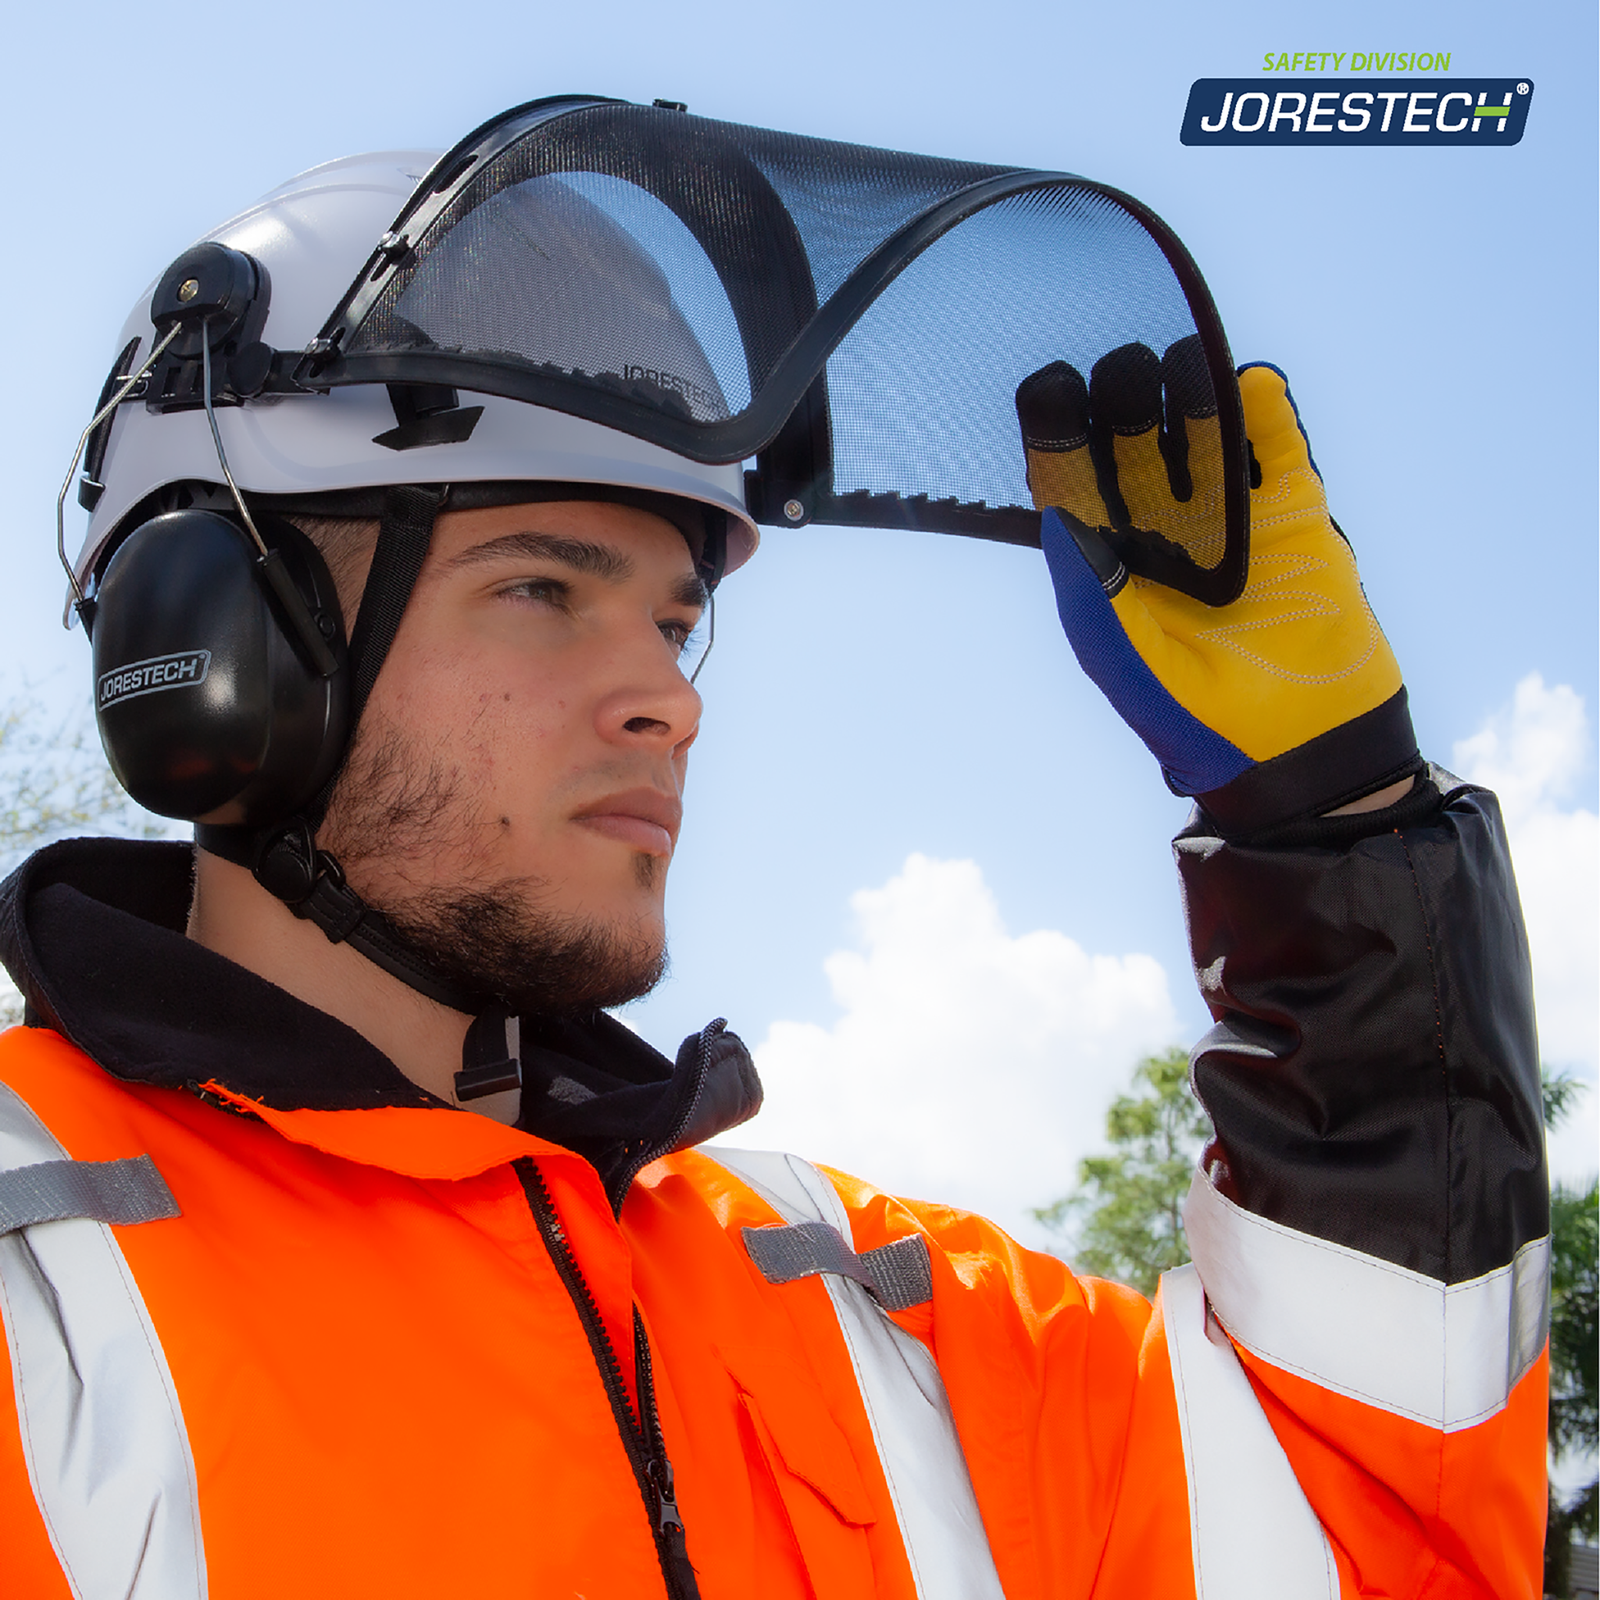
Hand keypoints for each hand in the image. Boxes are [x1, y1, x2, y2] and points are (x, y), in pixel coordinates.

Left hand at [1016, 349, 1417, 831]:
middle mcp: (1165, 536)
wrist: (1308, 753)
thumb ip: (1093, 597)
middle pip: (1135, 445)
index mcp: (1111, 567)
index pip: (1074, 483)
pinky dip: (1266, 413)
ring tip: (1180, 356)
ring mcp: (1232, 523)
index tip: (1049, 386)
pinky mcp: (1295, 519)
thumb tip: (1055, 517)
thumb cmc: (1201, 724)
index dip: (1058, 432)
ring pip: (1205, 434)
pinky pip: (1279, 450)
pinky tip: (1248, 381)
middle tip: (1124, 370)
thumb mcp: (1132, 665)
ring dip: (1191, 392)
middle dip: (1123, 401)